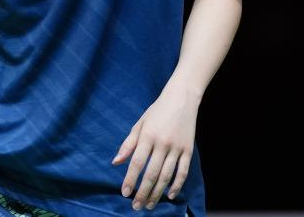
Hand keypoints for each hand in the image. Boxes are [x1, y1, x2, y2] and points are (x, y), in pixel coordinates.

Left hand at [113, 81, 199, 209]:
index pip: (137, 163)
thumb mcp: (140, 124)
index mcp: (148, 136)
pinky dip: (176, 185)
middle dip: (142, 193)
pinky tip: (170, 195)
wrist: (182, 98)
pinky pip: (182, 171)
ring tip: (149, 205)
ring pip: (166, 176)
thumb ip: (128, 144)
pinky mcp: (188, 149)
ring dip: (157, 193)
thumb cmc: (158, 111)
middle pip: (151, 174)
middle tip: (136, 206)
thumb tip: (116, 162)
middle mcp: (162, 143)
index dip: (130, 180)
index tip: (125, 193)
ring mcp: (176, 147)